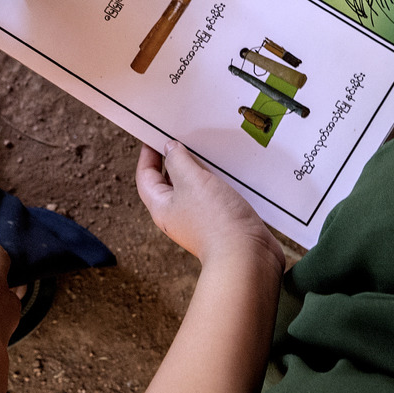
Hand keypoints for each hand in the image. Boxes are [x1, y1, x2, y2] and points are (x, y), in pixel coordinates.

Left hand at [136, 142, 283, 273]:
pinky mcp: (221, 221)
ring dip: (198, 168)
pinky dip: (216, 180)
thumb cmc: (216, 221)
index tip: (154, 135)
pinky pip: (212, 195)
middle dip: (174, 158)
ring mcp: (199, 219)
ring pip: (193, 187)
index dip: (148, 154)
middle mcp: (177, 214)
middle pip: (168, 182)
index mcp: (162, 207)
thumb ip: (178, 161)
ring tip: (206, 149)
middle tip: (182, 137)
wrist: (247, 257)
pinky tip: (226, 170)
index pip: (146, 177)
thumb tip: (170, 149)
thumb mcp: (192, 180)